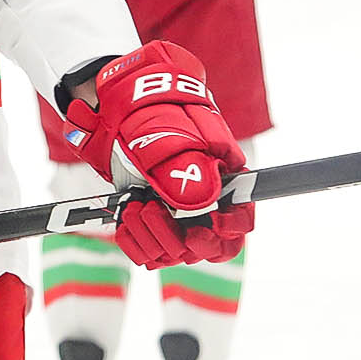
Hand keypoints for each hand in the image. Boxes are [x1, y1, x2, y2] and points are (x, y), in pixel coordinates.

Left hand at [60, 42, 251, 268]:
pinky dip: (134, 240)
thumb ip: (190, 166)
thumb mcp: (174, 131)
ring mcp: (176, 215)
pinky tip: (126, 218)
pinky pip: (148, 252)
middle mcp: (203, 204)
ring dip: (151, 236)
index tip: (208, 224)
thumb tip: (205, 200)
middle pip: (207, 247)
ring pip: (175, 253)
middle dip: (178, 237)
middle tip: (152, 209)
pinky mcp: (150, 221)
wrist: (119, 106)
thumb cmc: (156, 110)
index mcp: (223, 181)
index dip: (230, 229)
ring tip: (134, 207)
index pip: (241, 221)